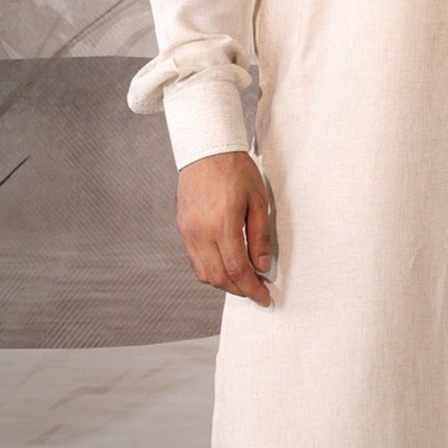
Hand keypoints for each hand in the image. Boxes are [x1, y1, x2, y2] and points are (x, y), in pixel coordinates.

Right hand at [176, 151, 274, 305]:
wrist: (206, 149)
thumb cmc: (234, 169)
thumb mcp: (258, 200)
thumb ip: (259, 236)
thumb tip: (261, 265)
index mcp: (223, 225)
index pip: (238, 270)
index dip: (252, 289)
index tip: (264, 298)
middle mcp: (201, 232)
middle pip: (219, 278)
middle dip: (239, 290)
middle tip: (256, 291)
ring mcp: (188, 231)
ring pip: (204, 273)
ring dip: (223, 283)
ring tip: (242, 280)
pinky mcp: (182, 228)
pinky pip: (194, 260)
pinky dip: (210, 270)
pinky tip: (225, 265)